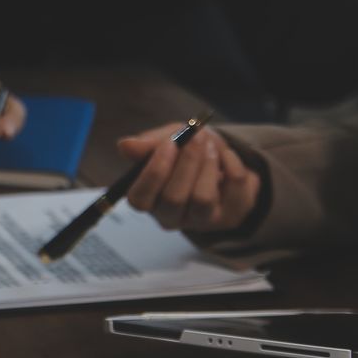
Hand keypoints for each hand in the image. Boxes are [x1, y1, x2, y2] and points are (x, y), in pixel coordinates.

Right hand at [117, 122, 259, 233]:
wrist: (219, 155)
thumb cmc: (184, 151)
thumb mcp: (166, 140)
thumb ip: (148, 145)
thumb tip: (124, 145)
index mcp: (149, 200)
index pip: (140, 199)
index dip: (154, 172)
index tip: (169, 144)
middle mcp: (172, 217)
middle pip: (173, 199)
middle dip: (188, 162)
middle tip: (197, 136)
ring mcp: (201, 220)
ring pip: (203, 199)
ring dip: (209, 164)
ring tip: (211, 145)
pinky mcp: (231, 215)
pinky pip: (233, 188)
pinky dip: (232, 162)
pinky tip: (226, 155)